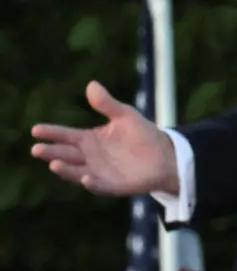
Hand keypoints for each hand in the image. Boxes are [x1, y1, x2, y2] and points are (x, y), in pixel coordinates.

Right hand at [30, 81, 178, 194]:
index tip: (36, 129)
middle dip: (51, 152)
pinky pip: (100, 186)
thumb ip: (107, 104)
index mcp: (90, 139)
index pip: (66, 135)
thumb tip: (91, 84)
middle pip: (66, 155)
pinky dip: (92, 184)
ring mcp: (99, 173)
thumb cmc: (143, 135)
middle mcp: (90, 157)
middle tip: (36, 149)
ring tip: (53, 164)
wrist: (166, 155)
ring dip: (65, 170)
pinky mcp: (113, 185)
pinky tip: (86, 178)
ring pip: (76, 172)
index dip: (52, 132)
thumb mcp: (125, 115)